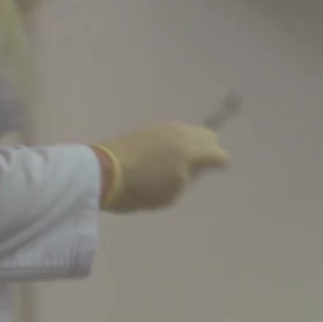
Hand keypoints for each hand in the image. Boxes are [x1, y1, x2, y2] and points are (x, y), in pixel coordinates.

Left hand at [92, 123, 229, 212]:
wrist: (102, 172)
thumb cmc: (138, 190)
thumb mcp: (170, 194)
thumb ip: (188, 179)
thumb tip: (193, 168)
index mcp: (193, 153)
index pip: (219, 154)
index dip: (220, 164)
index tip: (216, 170)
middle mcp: (183, 135)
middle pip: (208, 134)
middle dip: (209, 148)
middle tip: (199, 164)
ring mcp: (166, 127)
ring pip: (190, 130)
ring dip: (191, 143)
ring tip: (179, 160)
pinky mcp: (150, 127)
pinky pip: (173, 131)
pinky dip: (175, 140)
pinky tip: (164, 154)